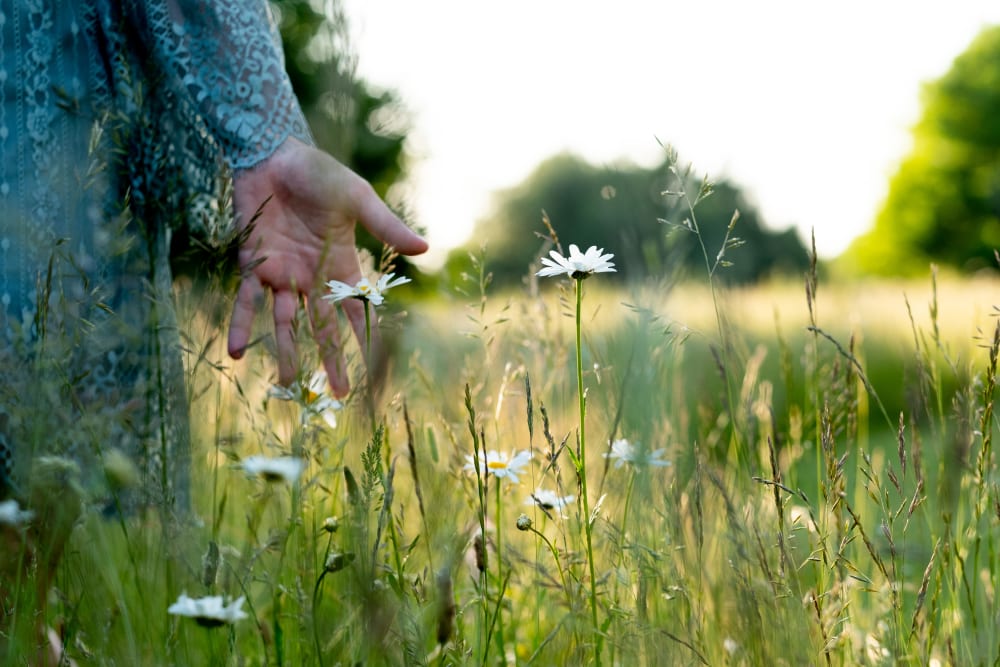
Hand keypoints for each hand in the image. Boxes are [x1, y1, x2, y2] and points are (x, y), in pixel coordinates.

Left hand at [226, 137, 427, 395]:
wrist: (273, 154)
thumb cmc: (319, 173)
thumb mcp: (358, 200)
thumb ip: (386, 226)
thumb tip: (425, 248)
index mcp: (339, 263)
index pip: (353, 308)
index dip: (362, 337)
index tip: (371, 367)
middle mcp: (310, 276)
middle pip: (322, 326)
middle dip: (330, 358)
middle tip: (337, 392)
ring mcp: (281, 273)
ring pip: (284, 322)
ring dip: (286, 351)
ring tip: (288, 383)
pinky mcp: (253, 263)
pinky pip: (246, 300)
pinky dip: (241, 325)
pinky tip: (237, 352)